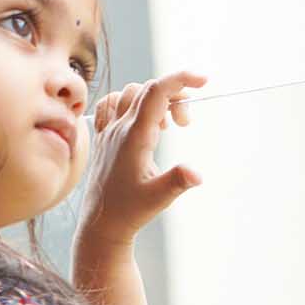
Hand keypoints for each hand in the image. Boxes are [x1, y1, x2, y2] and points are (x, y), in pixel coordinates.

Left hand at [76, 69, 207, 252]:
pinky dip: (128, 102)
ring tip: (165, 126)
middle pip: (149, 88)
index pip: (157, 90)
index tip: (204, 82)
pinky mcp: (103, 139)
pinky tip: (140, 121)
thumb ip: (178, 182)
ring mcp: (108, 132)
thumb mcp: (158, 198)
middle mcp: (119, 128)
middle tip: (186, 124)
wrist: (100, 226)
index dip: (182, 79)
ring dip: (153, 99)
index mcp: (135, 136)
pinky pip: (110, 104)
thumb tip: (197, 174)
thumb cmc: (129, 213)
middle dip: (175, 96)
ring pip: (129, 93)